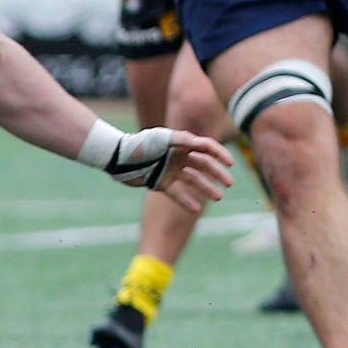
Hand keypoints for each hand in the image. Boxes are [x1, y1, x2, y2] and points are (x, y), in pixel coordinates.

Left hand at [103, 128, 233, 210]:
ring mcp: (170, 170)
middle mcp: (178, 156)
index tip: (230, 164)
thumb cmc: (139, 145)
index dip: (220, 154)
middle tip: (230, 183)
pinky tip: (197, 209)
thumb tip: (203, 144)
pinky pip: (177, 193)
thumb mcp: (162, 138)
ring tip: (219, 197)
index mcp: (180, 143)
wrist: (117, 159)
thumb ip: (183, 140)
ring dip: (207, 188)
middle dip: (217, 173)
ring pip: (193, 180)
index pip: (206, 147)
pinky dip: (186, 201)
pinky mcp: (161, 183)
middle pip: (203, 165)